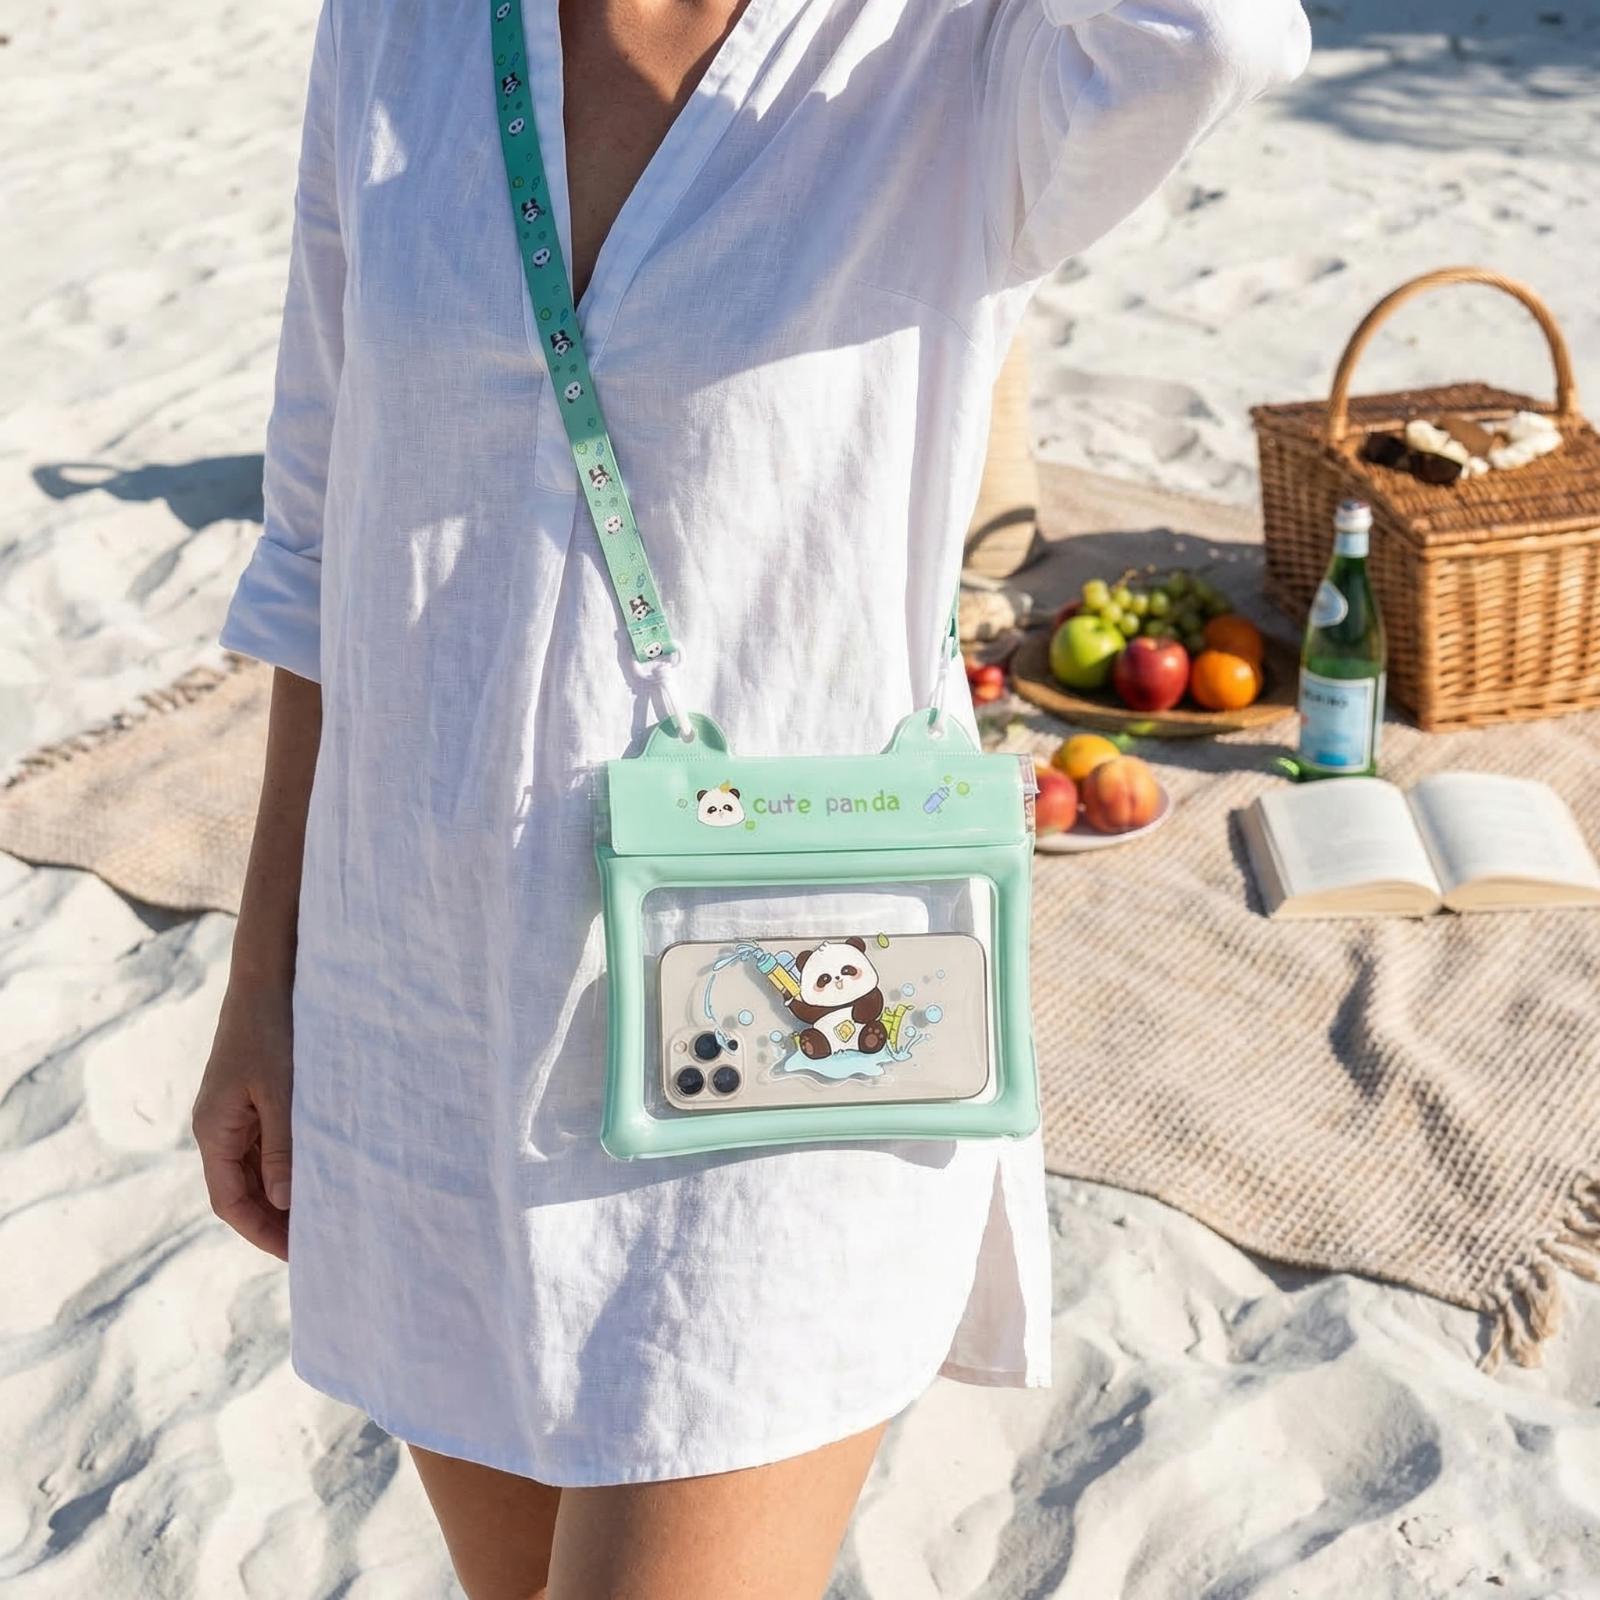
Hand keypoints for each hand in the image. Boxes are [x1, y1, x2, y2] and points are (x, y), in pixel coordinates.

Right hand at [192, 979, 295, 1260]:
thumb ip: (283, 1147)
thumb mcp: (281, 1091)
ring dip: (286, 1194)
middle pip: (243, 1191)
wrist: (268, 977)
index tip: (298, 1255)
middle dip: (276, 1221)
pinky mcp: (255, 1098)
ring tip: (327, 1214)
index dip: (262, 1232)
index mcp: (215, 1131)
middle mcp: (219, 1128)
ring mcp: (235, 1113)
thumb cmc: (272, 1031)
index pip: (231, 1202)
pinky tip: (322, 1172)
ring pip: (258, 1169)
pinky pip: (269, 1144)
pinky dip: (291, 1164)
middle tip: (320, 1243)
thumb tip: (285, 1204)